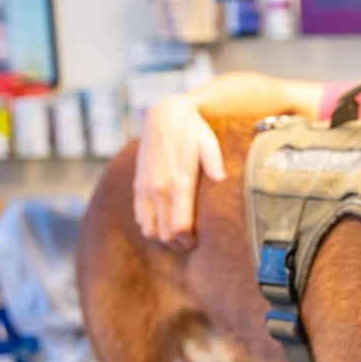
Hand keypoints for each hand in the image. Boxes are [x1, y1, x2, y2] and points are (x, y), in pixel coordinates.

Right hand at [133, 93, 225, 247]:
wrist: (164, 116)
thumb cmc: (193, 131)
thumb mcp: (208, 143)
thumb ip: (213, 162)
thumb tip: (221, 178)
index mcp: (179, 183)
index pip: (180, 226)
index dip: (189, 240)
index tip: (198, 243)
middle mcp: (159, 189)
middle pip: (165, 233)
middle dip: (178, 244)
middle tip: (191, 245)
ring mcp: (146, 188)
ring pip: (149, 229)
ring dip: (163, 237)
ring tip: (179, 237)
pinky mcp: (138, 185)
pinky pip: (140, 217)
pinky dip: (150, 226)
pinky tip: (164, 224)